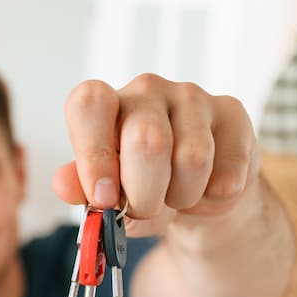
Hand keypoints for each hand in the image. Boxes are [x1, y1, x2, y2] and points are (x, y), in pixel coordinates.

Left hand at [53, 74, 260, 235]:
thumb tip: (64, 185)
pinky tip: (207, 186)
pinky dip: (215, 196)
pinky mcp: (233, 113)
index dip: (95, 154)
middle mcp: (146, 90)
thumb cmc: (141, 185)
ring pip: (193, 158)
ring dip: (182, 196)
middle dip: (145, 194)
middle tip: (144, 207)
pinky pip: (228, 169)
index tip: (104, 197)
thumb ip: (82, 189)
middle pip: (146, 140)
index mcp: (105, 104)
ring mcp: (192, 96)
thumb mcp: (106, 194)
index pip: (89, 103)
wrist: (196, 192)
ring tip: (176, 194)